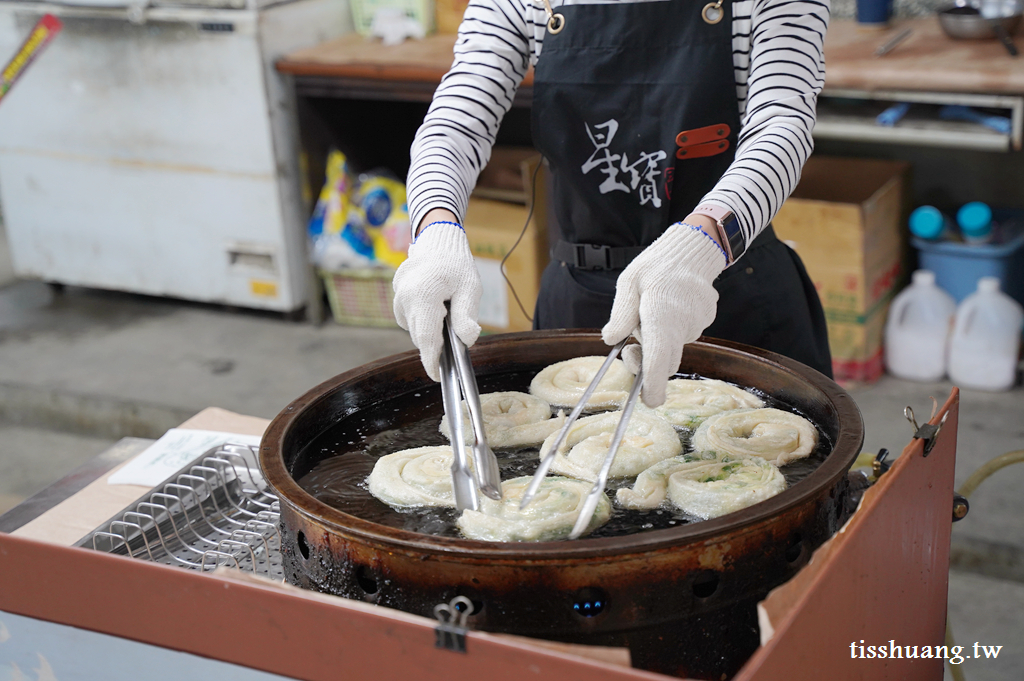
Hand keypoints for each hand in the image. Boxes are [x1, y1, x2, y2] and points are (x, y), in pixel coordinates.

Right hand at [392, 215, 480, 380]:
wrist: (437, 241)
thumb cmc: (456, 264)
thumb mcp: (470, 288)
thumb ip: (467, 316)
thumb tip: (466, 341)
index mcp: (422, 296)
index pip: (427, 339)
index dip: (432, 362)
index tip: (438, 377)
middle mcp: (404, 298)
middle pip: (421, 336)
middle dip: (436, 345)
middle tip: (454, 342)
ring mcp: (398, 297)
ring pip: (415, 329)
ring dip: (430, 330)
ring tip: (446, 315)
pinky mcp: (397, 297)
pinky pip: (410, 318)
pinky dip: (423, 320)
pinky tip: (435, 308)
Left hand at [601, 220, 727, 406]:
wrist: (693, 250)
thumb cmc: (655, 266)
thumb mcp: (629, 283)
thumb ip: (621, 313)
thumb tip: (611, 340)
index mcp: (662, 314)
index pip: (659, 356)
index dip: (654, 382)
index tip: (650, 401)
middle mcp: (683, 323)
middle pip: (667, 361)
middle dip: (647, 363)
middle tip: (629, 349)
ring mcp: (698, 323)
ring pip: (673, 346)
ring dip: (659, 340)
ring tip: (651, 310)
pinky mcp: (705, 321)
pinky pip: (683, 335)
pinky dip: (672, 329)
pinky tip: (669, 306)